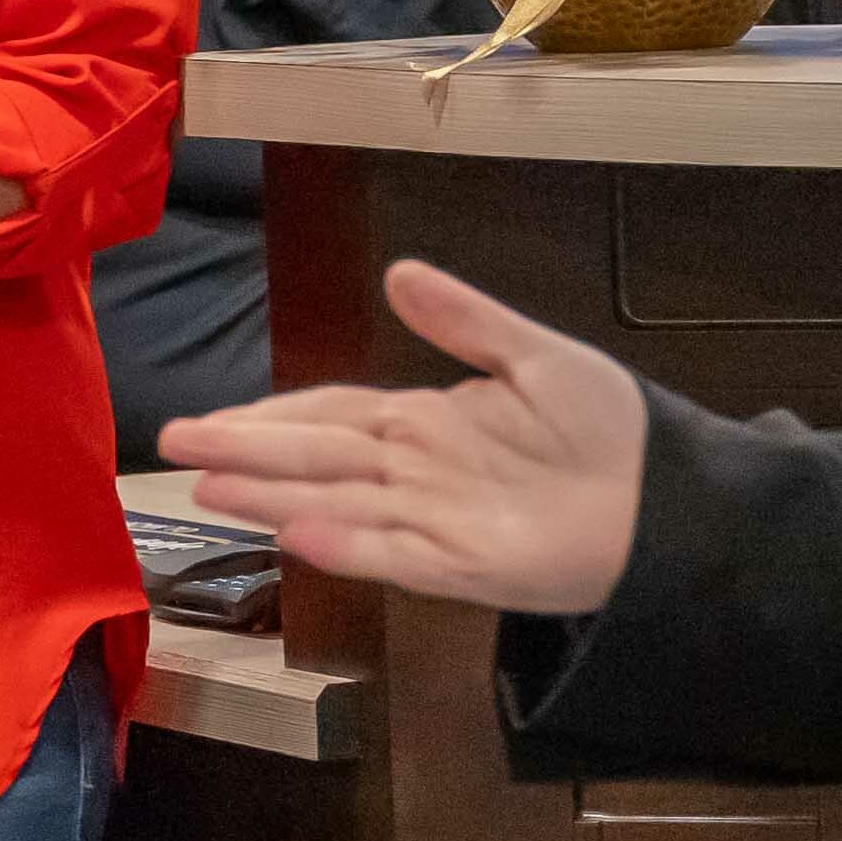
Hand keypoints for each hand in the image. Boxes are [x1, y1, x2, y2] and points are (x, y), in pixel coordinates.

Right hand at [156, 255, 646, 611]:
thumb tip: (398, 274)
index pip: (332, 415)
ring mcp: (436, 522)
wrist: (668, 497)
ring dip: (274, 497)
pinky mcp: (466, 566)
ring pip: (338, 506)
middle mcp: (417, 473)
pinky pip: (396, 554)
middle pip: (317, 458)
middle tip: (173, 447)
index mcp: (428, 422)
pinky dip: (349, 545)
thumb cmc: (610, 429)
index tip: (212, 418)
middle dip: (246, 452)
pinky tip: (298, 533)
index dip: (272, 414)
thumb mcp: (536, 355)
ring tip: (208, 488)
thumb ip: (465, 321)